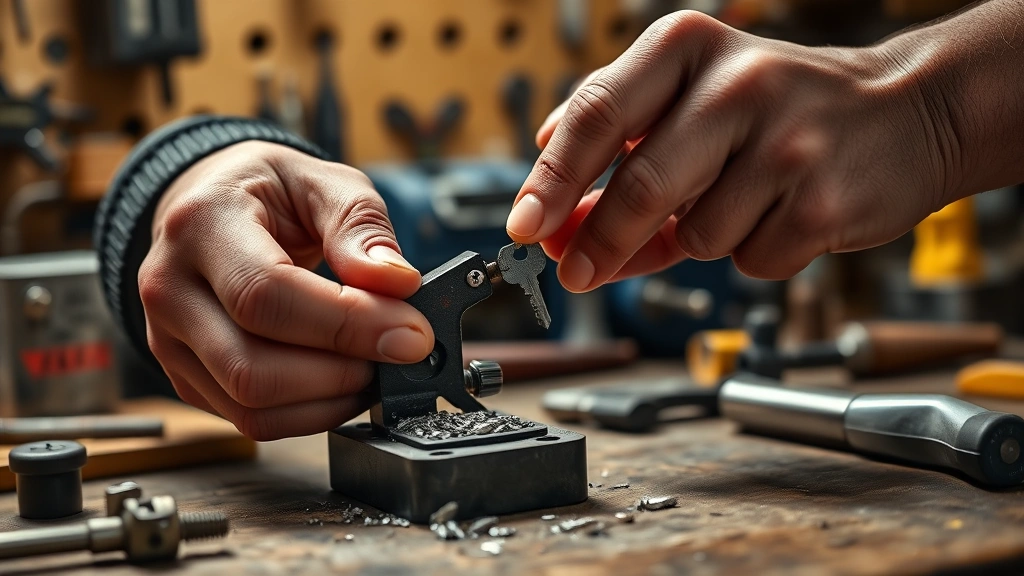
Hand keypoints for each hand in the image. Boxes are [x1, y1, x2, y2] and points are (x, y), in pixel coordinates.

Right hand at [139, 142, 433, 439]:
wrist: (210, 206)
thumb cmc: (269, 192)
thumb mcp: (323, 181)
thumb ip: (361, 226)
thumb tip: (398, 283)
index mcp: (200, 224)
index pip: (267, 294)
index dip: (347, 323)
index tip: (412, 333)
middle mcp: (168, 288)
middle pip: (252, 367)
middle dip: (342, 372)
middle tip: (398, 353)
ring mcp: (167, 341)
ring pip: (251, 405)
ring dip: (330, 400)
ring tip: (375, 368)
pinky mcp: (186, 378)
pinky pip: (250, 421)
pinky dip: (309, 414)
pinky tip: (342, 383)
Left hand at [506, 10, 961, 288]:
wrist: (904, 112)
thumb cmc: (779, 110)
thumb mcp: (692, 99)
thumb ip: (619, 147)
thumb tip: (551, 213)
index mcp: (688, 49)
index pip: (599, 114)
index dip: (552, 180)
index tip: (524, 227)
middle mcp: (739, 84)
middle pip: (641, 185)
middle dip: (600, 241)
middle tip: (576, 272)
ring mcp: (787, 142)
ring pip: (696, 235)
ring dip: (700, 238)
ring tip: (744, 198)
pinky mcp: (823, 200)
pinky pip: (749, 260)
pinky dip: (753, 253)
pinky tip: (784, 214)